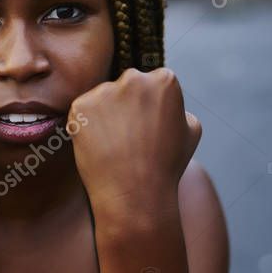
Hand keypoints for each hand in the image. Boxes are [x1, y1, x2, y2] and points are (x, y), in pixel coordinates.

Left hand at [67, 67, 200, 221]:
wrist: (135, 193)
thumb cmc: (166, 167)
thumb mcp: (191, 130)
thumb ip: (179, 107)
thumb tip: (165, 104)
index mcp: (164, 80)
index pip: (153, 82)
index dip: (150, 107)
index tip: (147, 127)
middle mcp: (134, 78)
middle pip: (126, 86)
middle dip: (126, 106)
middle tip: (129, 138)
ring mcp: (105, 91)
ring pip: (103, 98)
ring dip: (105, 116)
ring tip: (114, 146)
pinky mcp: (80, 106)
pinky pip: (82, 113)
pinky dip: (86, 127)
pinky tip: (99, 146)